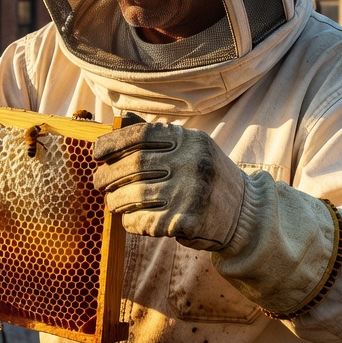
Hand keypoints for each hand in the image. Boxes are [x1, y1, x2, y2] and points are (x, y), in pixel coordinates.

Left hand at [92, 122, 248, 251]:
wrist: (245, 214)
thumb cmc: (208, 178)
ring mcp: (188, 193)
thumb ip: (159, 137)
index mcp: (190, 140)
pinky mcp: (185, 221)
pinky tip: (130, 218)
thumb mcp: (192, 149)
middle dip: (107, 175)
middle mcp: (190, 163)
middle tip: (98, 182)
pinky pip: (142, 220)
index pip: (141, 135)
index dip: (112, 143)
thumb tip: (121, 121)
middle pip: (133, 166)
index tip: (96, 152)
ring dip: (115, 200)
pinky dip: (130, 220)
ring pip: (133, 195)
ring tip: (112, 201)